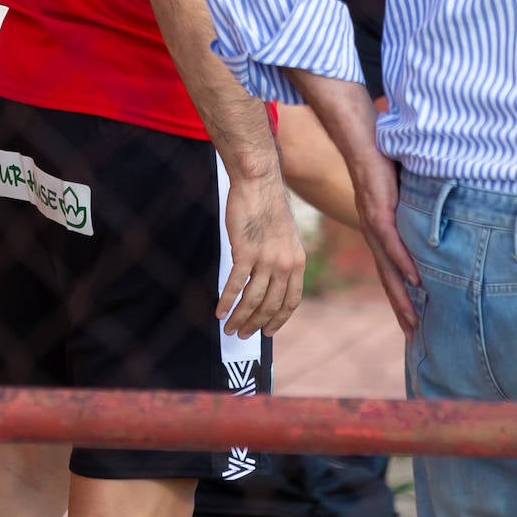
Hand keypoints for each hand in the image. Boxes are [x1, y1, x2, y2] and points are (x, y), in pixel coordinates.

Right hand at [218, 174, 305, 338]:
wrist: (258, 183)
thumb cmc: (267, 207)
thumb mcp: (285, 237)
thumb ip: (281, 260)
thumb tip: (270, 284)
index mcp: (298, 261)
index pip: (291, 301)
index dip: (279, 320)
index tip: (268, 331)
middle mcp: (285, 263)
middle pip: (271, 306)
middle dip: (255, 325)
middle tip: (242, 334)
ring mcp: (266, 259)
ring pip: (253, 300)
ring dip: (239, 318)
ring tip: (229, 328)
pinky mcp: (246, 252)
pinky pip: (235, 286)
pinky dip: (226, 301)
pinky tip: (218, 311)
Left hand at [350, 151, 419, 337]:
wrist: (363, 139)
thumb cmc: (384, 162)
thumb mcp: (402, 193)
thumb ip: (413, 210)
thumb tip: (434, 220)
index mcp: (378, 231)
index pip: (389, 270)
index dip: (399, 296)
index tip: (412, 320)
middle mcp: (374, 233)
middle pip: (387, 278)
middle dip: (400, 308)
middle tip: (413, 335)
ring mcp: (374, 223)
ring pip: (388, 267)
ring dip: (401, 295)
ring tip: (414, 320)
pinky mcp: (378, 209)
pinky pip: (392, 241)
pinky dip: (403, 261)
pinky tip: (415, 279)